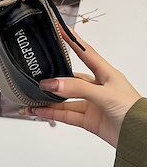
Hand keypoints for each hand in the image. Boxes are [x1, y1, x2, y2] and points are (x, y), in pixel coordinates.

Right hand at [22, 27, 141, 146]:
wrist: (141, 138)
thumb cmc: (134, 112)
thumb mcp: (105, 94)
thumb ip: (77, 88)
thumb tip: (52, 83)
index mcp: (106, 74)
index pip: (85, 52)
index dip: (72, 40)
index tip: (59, 28)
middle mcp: (97, 87)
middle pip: (69, 79)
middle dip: (52, 78)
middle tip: (35, 75)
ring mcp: (92, 104)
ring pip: (64, 100)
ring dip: (47, 100)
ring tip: (31, 100)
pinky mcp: (88, 120)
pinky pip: (65, 114)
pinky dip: (51, 113)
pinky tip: (39, 112)